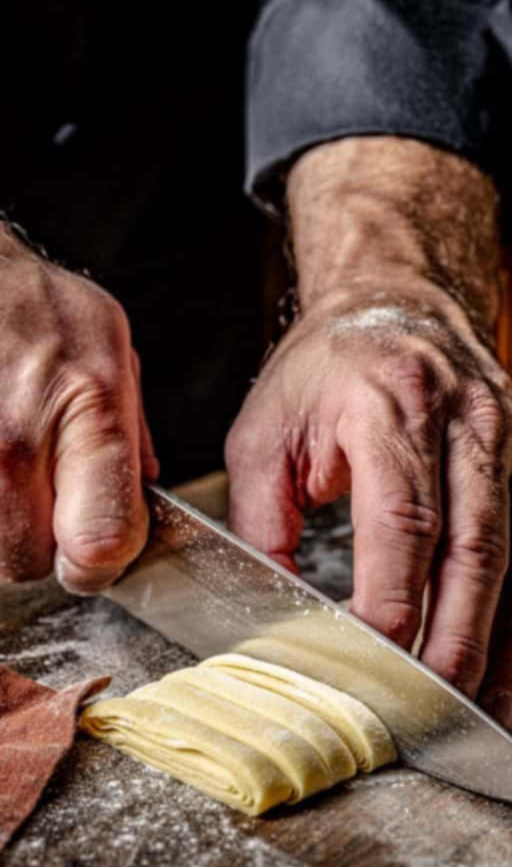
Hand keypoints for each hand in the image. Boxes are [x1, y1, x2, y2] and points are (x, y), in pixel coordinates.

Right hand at [0, 225, 156, 591]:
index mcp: (89, 410)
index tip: (97, 551)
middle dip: (42, 545)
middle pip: (30, 561)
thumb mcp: (110, 346)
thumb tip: (142, 497)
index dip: (102, 562)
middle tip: (42, 501)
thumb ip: (131, 430)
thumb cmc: (33, 304)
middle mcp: (14, 439)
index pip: (102, 542)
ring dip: (1, 528)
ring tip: (9, 472)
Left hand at [226, 137, 511, 729]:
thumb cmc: (327, 369)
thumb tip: (275, 614)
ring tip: (495, 717)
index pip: (404, 520)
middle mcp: (469, 426)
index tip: (372, 670)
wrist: (402, 302)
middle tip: (436, 714)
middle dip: (458, 642)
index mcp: (393, 406)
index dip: (392, 603)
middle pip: (477, 550)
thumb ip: (263, 520)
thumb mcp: (267, 429)